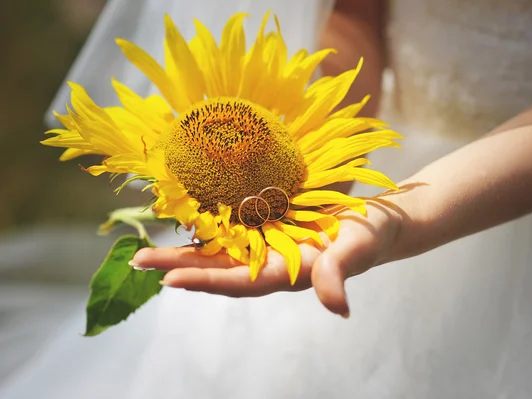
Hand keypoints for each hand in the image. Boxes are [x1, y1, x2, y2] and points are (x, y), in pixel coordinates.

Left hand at [131, 197, 404, 316]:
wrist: (377, 222)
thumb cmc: (369, 236)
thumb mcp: (355, 250)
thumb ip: (339, 274)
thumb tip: (337, 309)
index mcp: (286, 273)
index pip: (238, 280)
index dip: (205, 280)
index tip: (168, 278)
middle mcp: (269, 264)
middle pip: (218, 268)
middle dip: (178, 266)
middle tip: (137, 261)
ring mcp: (268, 247)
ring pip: (219, 252)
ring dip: (185, 251)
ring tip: (148, 249)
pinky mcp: (271, 230)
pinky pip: (233, 232)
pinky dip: (208, 230)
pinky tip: (188, 224)